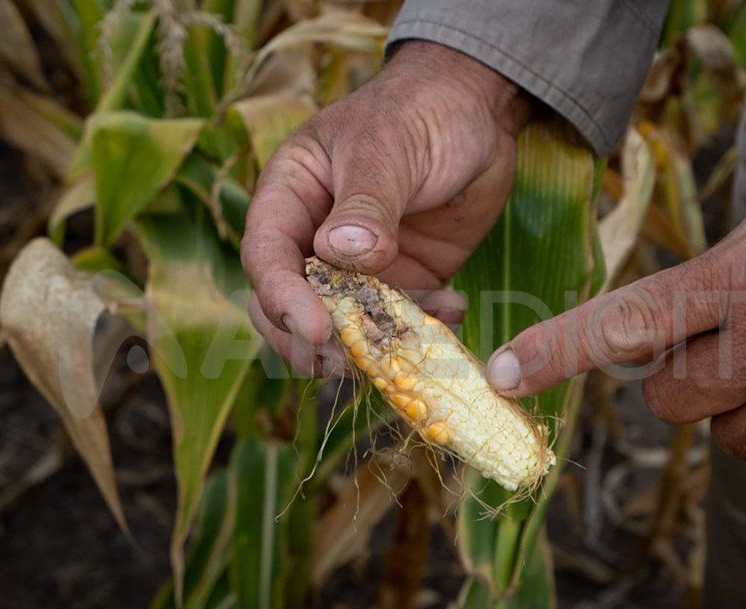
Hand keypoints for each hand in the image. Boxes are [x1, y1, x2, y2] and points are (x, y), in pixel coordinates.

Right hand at [242, 41, 532, 374]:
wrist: (479, 112)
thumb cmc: (419, 112)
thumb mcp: (387, 149)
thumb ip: (365, 204)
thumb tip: (337, 253)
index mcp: (291, 197)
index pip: (267, 257)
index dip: (282, 299)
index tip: (316, 329)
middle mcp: (316, 239)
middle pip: (292, 307)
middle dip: (316, 342)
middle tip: (353, 360)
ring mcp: (361, 266)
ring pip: (348, 326)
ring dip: (378, 343)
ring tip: (417, 338)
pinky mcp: (406, 281)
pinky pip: (402, 322)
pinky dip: (424, 329)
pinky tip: (455, 308)